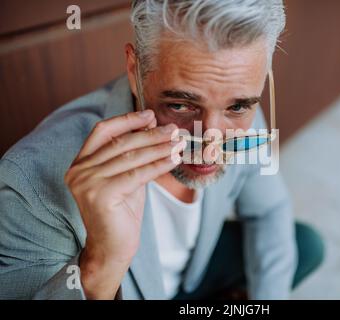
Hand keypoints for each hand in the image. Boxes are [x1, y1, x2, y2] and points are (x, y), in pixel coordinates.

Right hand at [64, 110, 185, 298]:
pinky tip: (174, 159)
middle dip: (150, 134)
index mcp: (81, 163)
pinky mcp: (100, 195)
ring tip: (178, 142)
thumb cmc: (121, 212)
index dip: (127, 120)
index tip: (149, 114)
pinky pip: (137, 173)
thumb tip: (152, 126)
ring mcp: (87, 182)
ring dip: (159, 147)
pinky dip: (159, 164)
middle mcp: (79, 170)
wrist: (112, 248)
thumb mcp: (126, 177)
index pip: (103, 131)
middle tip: (173, 129)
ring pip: (131, 157)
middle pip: (120, 143)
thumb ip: (134, 154)